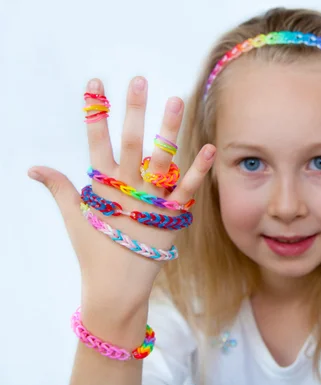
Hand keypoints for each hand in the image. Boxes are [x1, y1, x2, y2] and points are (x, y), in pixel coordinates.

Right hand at [28, 77, 214, 316]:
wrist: (116, 288)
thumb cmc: (95, 251)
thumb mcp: (74, 217)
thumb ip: (59, 188)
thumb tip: (33, 168)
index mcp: (102, 187)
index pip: (97, 142)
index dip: (96, 113)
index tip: (96, 83)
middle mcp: (127, 189)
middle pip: (131, 143)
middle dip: (134, 111)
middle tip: (140, 80)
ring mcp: (151, 202)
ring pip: (161, 160)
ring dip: (168, 130)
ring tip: (176, 100)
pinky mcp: (172, 217)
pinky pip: (188, 190)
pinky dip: (199, 169)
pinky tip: (208, 146)